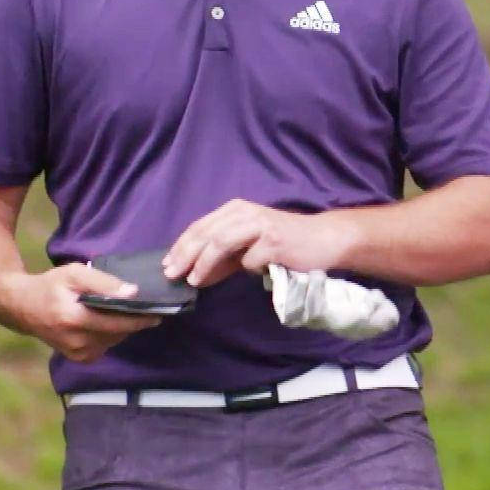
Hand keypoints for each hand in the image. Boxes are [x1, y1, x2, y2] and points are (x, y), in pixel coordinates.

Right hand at [8, 262, 161, 363]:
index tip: (160, 312)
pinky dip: (112, 334)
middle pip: (118, 332)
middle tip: (151, 309)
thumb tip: (133, 293)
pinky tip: (109, 320)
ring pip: (114, 340)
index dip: (140, 318)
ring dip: (123, 327)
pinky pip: (106, 345)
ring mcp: (76, 353)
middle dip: (136, 321)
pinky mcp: (78, 358)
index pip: (116, 322)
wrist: (23, 307)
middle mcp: (75, 341)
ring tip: (129, 311)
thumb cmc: (52, 286)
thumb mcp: (75, 273)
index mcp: (73, 318)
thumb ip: (104, 282)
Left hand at [162, 199, 358, 288]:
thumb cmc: (285, 244)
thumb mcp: (249, 246)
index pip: (200, 226)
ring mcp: (261, 225)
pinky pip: (249, 260)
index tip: (167, 265)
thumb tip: (193, 274)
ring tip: (194, 280)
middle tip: (173, 275)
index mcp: (236, 209)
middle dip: (185, 255)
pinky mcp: (275, 242)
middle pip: (207, 233)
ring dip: (204, 263)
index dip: (181, 246)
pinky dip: (245, 268)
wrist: (323, 239)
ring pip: (221, 242)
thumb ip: (224, 257)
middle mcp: (246, 212)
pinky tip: (252, 272)